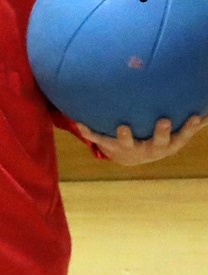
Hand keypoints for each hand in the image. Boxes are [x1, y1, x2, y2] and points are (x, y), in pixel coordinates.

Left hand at [86, 113, 202, 165]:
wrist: (130, 158)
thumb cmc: (157, 139)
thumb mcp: (176, 134)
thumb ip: (191, 124)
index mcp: (167, 145)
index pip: (182, 137)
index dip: (188, 128)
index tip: (195, 116)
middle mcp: (151, 149)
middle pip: (158, 142)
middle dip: (162, 133)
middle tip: (163, 121)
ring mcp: (130, 149)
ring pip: (128, 144)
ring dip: (125, 136)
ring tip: (123, 125)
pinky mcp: (111, 147)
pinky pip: (99, 139)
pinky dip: (89, 131)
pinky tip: (79, 122)